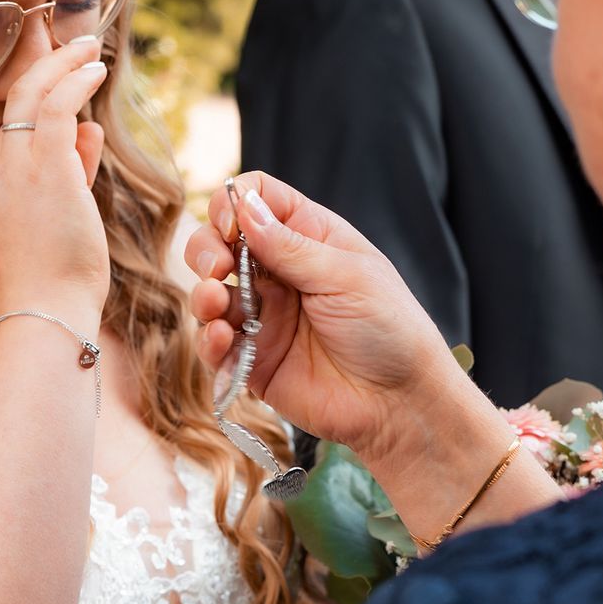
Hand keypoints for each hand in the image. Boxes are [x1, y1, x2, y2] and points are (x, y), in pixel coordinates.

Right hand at [0, 38, 109, 323]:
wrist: (46, 311)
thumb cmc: (55, 278)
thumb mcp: (59, 217)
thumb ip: (69, 169)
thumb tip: (86, 128)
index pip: (15, 133)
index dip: (49, 109)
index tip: (72, 81)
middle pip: (15, 103)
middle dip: (45, 65)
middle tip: (73, 42)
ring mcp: (10, 167)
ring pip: (33, 94)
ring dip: (63, 63)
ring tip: (89, 47)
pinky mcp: (42, 167)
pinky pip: (57, 105)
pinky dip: (76, 80)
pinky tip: (95, 68)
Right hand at [186, 173, 489, 463]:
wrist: (399, 402)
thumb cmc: (390, 329)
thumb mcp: (345, 275)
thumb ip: (290, 245)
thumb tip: (244, 205)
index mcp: (308, 239)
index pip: (257, 201)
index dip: (234, 204)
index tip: (230, 226)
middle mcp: (279, 274)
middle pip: (220, 244)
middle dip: (207, 250)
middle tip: (217, 269)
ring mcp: (263, 317)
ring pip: (209, 293)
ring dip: (203, 295)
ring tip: (216, 304)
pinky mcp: (252, 360)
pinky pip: (214, 345)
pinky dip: (208, 339)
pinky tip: (221, 338)